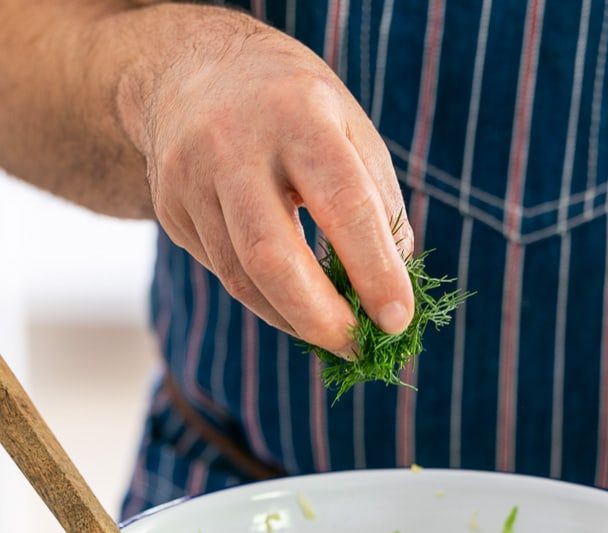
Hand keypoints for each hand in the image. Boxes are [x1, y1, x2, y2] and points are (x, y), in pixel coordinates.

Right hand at [116, 5, 413, 353]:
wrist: (187, 71)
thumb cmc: (294, 108)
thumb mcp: (348, 127)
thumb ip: (378, 203)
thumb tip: (393, 288)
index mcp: (298, 115)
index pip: (343, 204)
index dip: (374, 271)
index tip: (398, 320)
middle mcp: (234, 144)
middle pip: (272, 255)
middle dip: (319, 317)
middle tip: (356, 347)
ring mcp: (191, 178)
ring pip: (242, 277)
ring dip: (294, 320)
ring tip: (333, 336)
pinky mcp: (170, 209)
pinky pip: (224, 274)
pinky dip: (267, 302)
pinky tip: (295, 309)